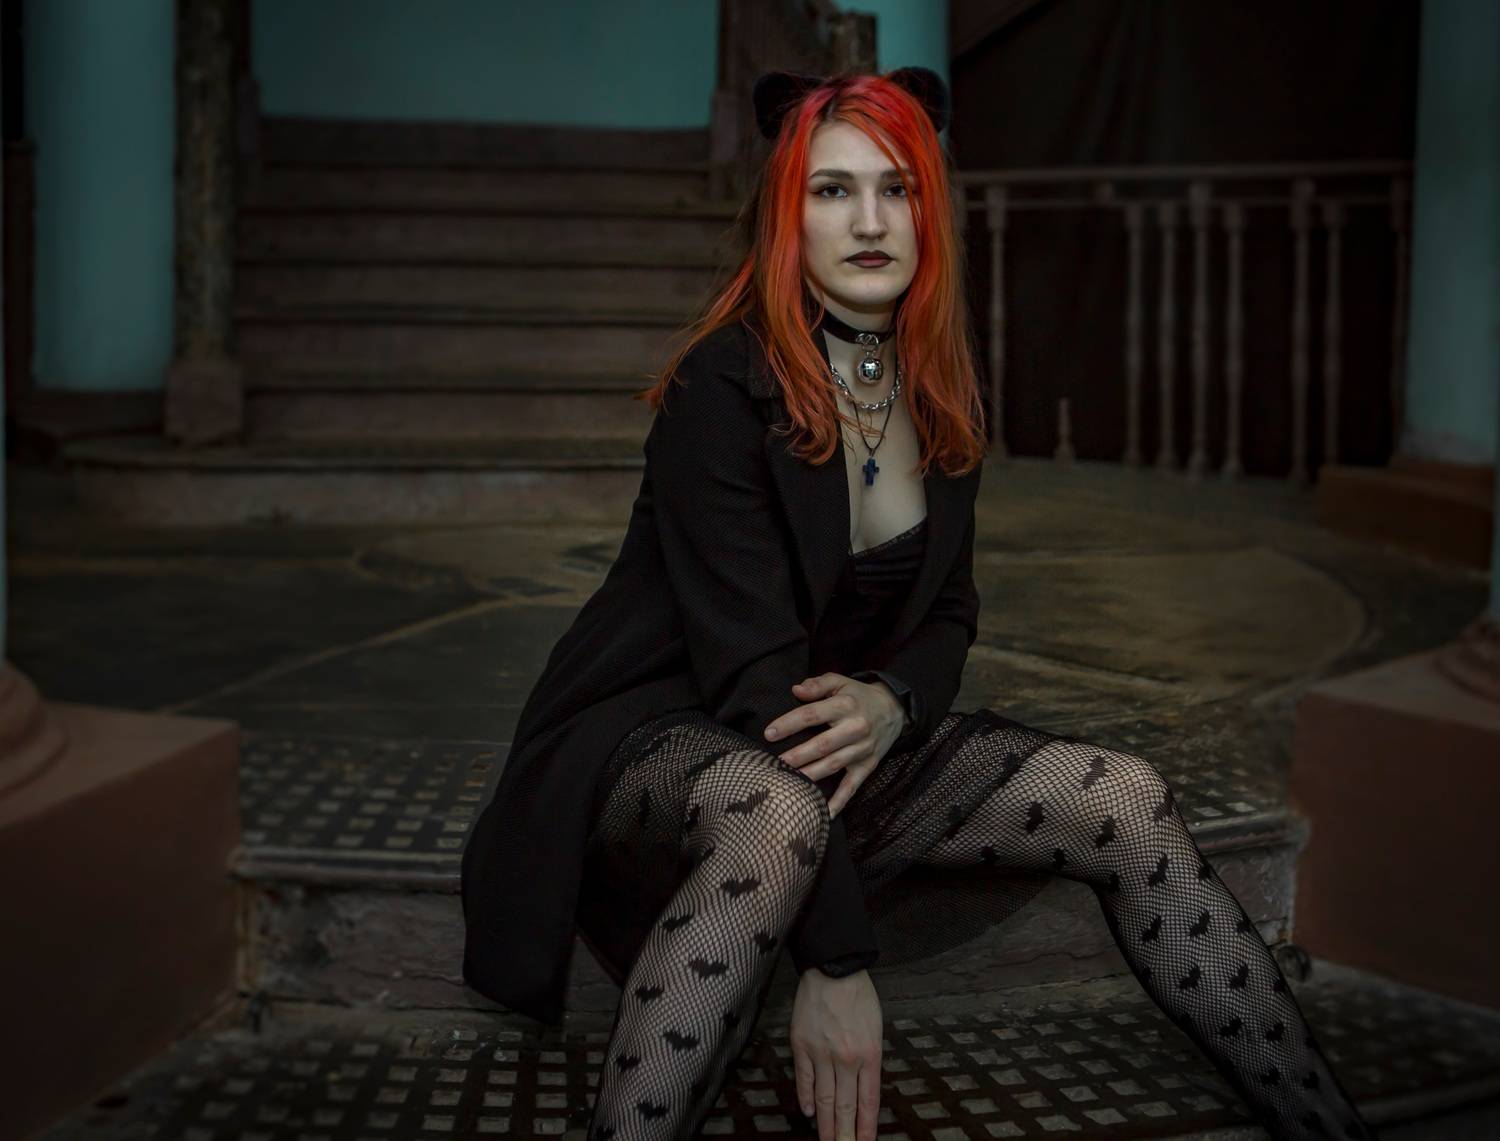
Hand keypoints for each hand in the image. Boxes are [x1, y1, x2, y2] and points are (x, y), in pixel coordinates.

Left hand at [763, 673, 905, 816]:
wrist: (894, 710)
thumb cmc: (858, 696)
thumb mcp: (840, 682)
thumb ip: (818, 684)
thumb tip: (795, 690)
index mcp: (845, 705)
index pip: (812, 715)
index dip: (789, 724)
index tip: (769, 734)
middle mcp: (855, 728)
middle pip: (822, 744)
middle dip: (798, 755)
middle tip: (776, 763)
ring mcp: (862, 750)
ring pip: (833, 765)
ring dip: (810, 776)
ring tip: (788, 783)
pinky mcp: (867, 766)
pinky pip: (852, 786)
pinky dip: (839, 802)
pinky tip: (823, 813)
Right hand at [790, 967, 882, 1140]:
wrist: (833, 967)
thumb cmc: (858, 995)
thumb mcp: (875, 1028)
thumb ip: (869, 1058)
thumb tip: (862, 1086)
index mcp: (869, 1054)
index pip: (867, 1101)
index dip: (865, 1127)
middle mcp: (846, 1059)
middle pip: (845, 1106)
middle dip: (845, 1134)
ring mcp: (821, 1053)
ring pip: (824, 1099)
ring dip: (826, 1124)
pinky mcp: (801, 1045)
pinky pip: (804, 1079)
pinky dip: (807, 1098)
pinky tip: (810, 1112)